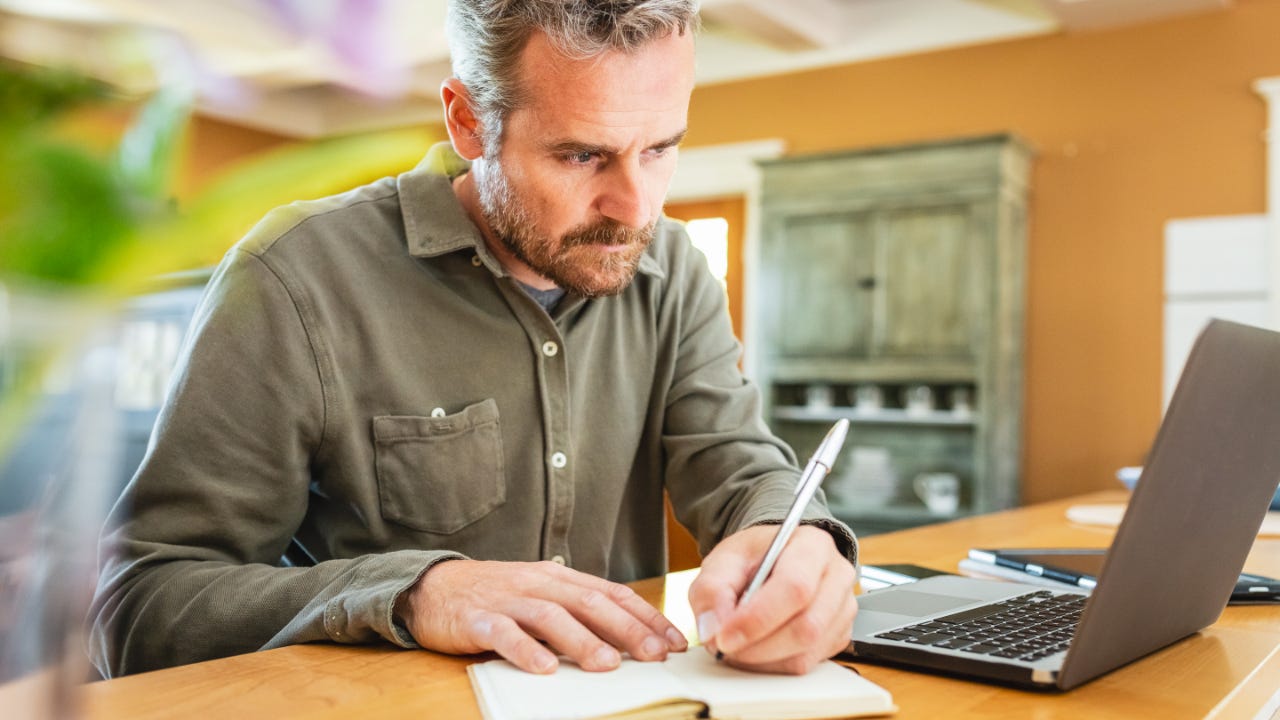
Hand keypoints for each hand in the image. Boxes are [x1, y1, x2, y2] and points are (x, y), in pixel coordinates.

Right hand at [396, 559, 687, 673]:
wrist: (433, 586)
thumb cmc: (496, 596)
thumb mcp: (541, 595)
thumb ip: (577, 611)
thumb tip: (628, 639)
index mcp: (559, 577)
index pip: (611, 593)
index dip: (645, 616)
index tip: (674, 641)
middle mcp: (538, 583)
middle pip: (590, 603)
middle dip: (627, 630)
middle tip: (655, 655)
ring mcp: (509, 599)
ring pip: (552, 616)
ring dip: (582, 641)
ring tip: (607, 665)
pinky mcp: (478, 618)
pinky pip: (504, 633)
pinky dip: (526, 650)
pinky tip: (544, 668)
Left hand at [688, 525, 856, 673]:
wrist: (774, 560)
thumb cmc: (754, 557)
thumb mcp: (723, 560)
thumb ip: (711, 589)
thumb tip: (713, 628)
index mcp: (813, 545)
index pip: (794, 587)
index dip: (758, 618)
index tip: (724, 637)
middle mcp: (837, 576)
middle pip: (807, 626)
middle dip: (758, 646)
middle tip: (724, 647)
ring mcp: (843, 609)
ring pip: (807, 651)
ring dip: (763, 659)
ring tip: (736, 646)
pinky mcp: (838, 636)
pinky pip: (808, 663)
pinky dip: (774, 665)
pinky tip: (755, 649)